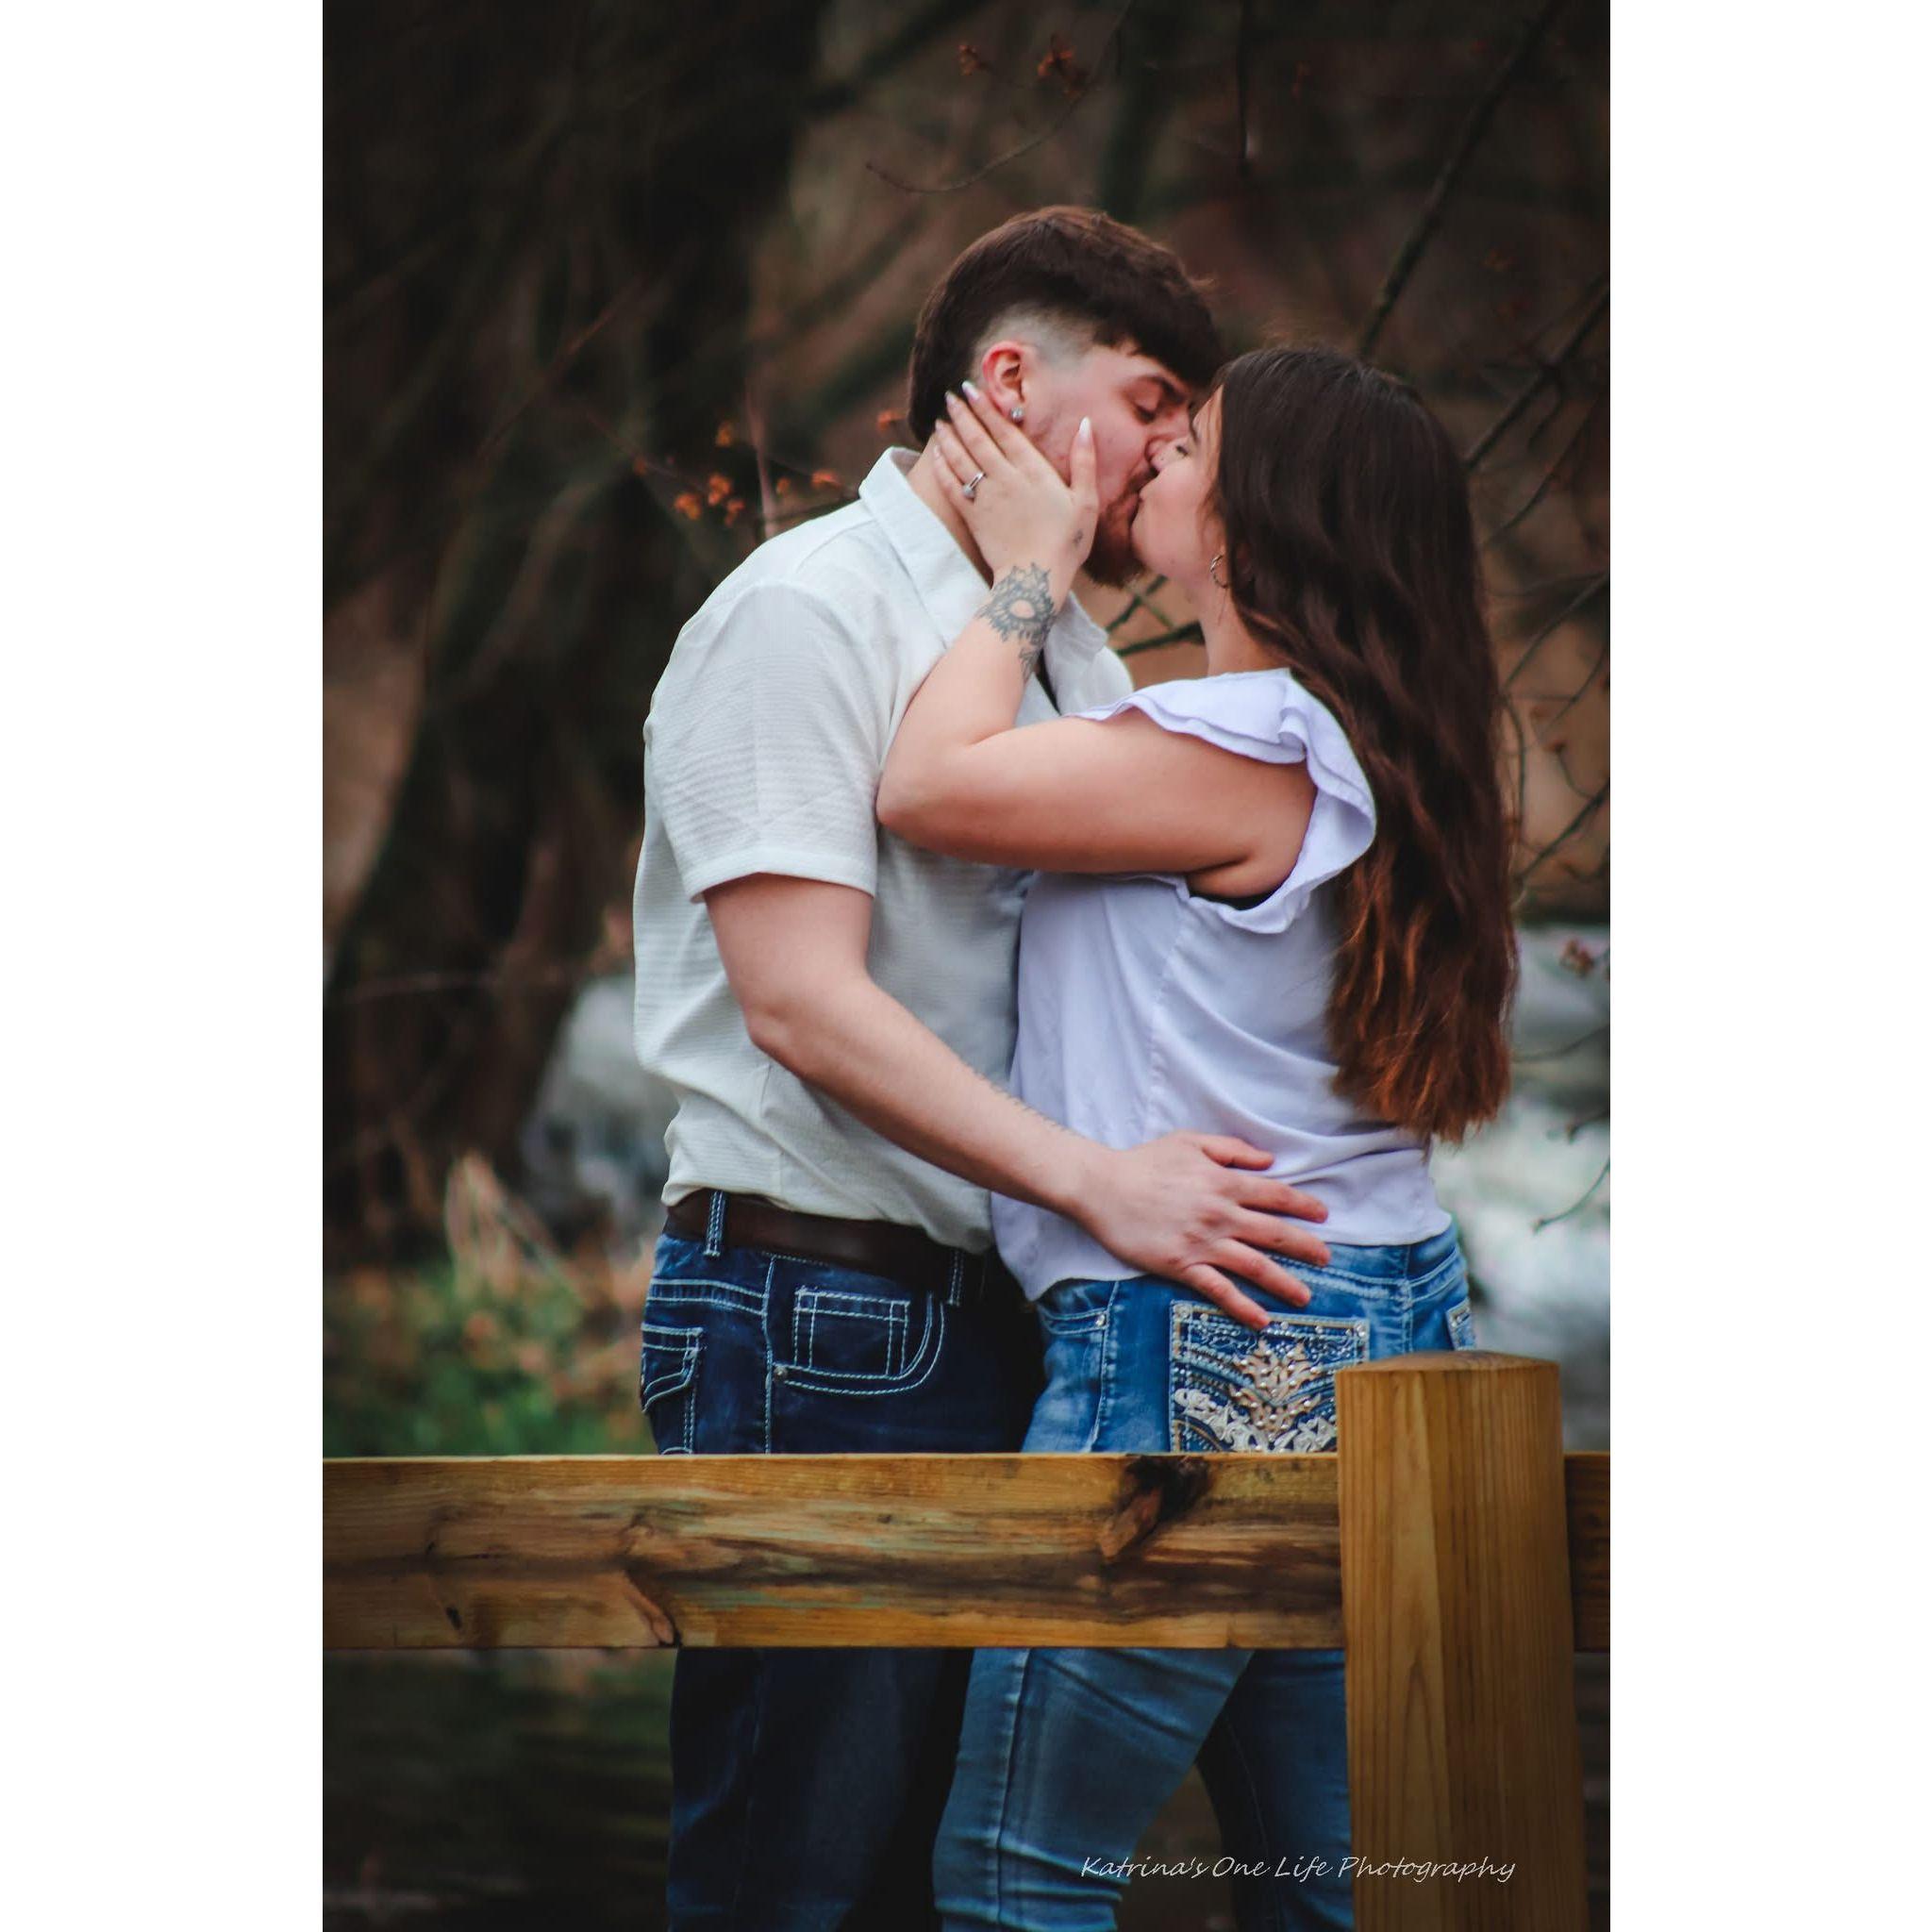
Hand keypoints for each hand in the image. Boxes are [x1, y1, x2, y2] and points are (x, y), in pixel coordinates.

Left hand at [931, 382, 1096, 603]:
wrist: (1035, 579)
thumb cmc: (1066, 542)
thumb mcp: (1086, 501)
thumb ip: (1084, 462)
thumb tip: (1087, 425)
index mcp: (1033, 470)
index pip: (1004, 431)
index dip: (986, 408)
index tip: (972, 390)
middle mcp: (1005, 478)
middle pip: (978, 439)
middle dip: (962, 415)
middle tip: (950, 397)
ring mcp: (986, 497)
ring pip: (961, 459)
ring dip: (948, 437)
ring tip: (940, 421)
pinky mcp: (972, 517)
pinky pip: (952, 486)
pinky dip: (942, 468)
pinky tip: (936, 455)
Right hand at [1070, 1134, 1331, 1331]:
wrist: (1103, 1187)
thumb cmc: (1144, 1162)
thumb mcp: (1190, 1142)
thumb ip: (1232, 1149)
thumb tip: (1268, 1161)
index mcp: (1224, 1182)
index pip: (1276, 1196)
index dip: (1304, 1206)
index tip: (1323, 1216)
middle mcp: (1220, 1214)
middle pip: (1275, 1234)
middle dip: (1306, 1248)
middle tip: (1327, 1259)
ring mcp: (1203, 1242)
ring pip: (1255, 1266)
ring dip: (1284, 1283)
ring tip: (1305, 1296)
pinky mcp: (1182, 1265)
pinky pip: (1219, 1290)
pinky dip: (1242, 1306)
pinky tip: (1261, 1319)